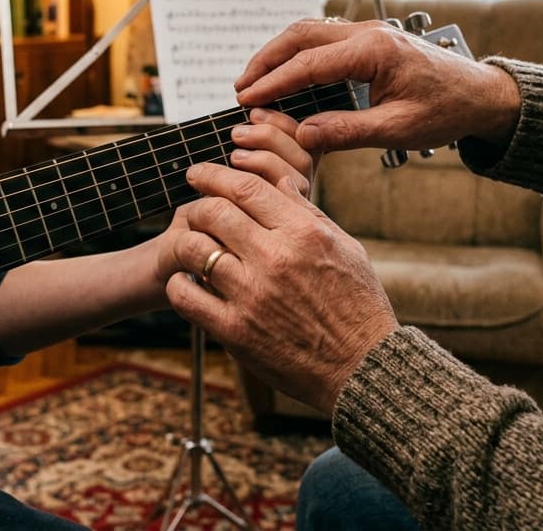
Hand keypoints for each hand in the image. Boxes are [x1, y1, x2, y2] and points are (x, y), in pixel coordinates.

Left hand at [164, 163, 399, 413]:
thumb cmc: (358, 305)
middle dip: (197, 204)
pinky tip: (190, 282)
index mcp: (304, 234)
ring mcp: (252, 296)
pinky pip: (186, 295)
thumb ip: (308, 214)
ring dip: (187, 241)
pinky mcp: (235, 331)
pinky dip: (180, 283)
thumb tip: (279, 183)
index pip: (246, 188)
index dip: (215, 175)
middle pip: (214, 212)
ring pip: (194, 249)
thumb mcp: (346, 248)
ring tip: (191, 245)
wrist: (362, 367)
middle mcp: (275, 259)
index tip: (200, 174)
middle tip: (193, 209)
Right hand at [233, 18, 522, 151]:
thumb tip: (302, 136)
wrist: (483, 95)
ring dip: (278, 55)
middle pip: (300, 36)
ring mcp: (369, 33)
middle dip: (266, 61)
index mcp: (374, 50)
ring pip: (309, 33)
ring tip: (254, 82)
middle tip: (240, 88)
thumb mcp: (398, 129)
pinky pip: (323, 40)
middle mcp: (368, 33)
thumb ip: (347, 131)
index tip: (246, 99)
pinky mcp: (370, 41)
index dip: (273, 82)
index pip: (309, 62)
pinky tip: (285, 75)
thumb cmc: (448, 110)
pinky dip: (297, 55)